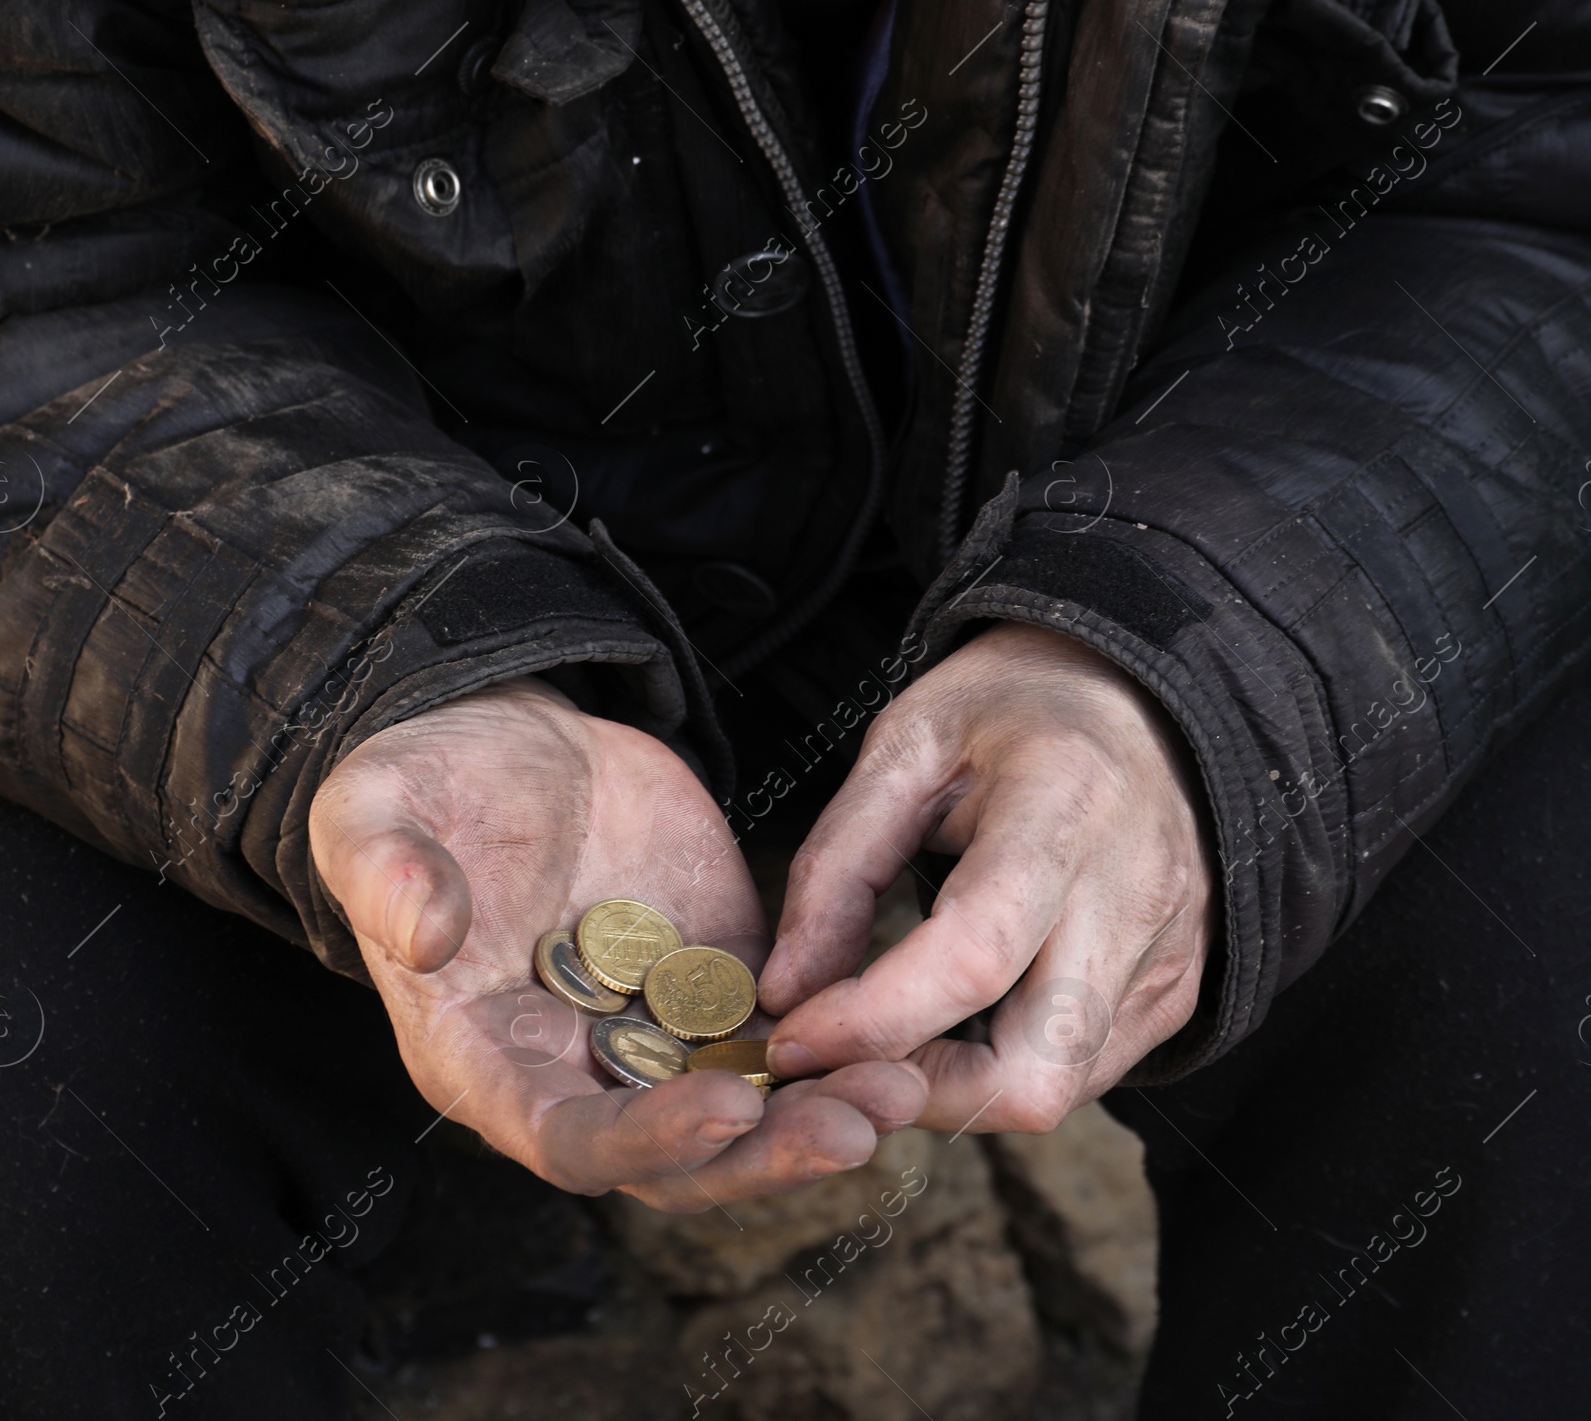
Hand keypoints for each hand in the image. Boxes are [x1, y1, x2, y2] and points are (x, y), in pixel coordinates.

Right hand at [309, 680, 925, 1204]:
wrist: (498, 736)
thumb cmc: (415, 785)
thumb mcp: (376, 813)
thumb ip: (390, 875)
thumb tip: (421, 932)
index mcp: (485, 1062)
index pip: (572, 1143)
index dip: (651, 1139)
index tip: (731, 1100)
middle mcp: (576, 1069)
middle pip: (680, 1158)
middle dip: (769, 1153)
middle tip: (859, 1122)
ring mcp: (651, 1026)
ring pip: (748, 1106)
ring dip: (823, 1110)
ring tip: (907, 1086)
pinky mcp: (712, 972)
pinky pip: (783, 1028)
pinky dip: (842, 1037)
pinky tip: (910, 1020)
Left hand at [758, 624, 1211, 1130]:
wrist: (1145, 697)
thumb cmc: (1014, 707)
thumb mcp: (906, 744)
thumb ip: (840, 865)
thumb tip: (788, 989)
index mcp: (1063, 809)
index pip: (973, 958)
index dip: (871, 1022)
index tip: (790, 1038)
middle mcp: (1133, 898)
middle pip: (1034, 1074)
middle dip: (919, 1090)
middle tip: (844, 1056)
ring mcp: (1167, 956)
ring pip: (1059, 1090)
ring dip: (959, 1087)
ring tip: (896, 1029)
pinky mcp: (1178, 991)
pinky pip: (1087, 1073)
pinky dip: (1009, 1065)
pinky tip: (965, 1013)